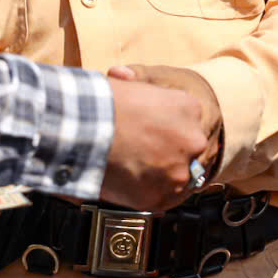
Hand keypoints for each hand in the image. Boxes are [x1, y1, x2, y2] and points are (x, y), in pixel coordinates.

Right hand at [100, 75, 220, 213]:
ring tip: (129, 169)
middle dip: (166, 153)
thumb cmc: (103, 102)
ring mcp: (178, 171)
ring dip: (157, 176)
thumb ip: (139, 86)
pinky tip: (127, 183)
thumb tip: (124, 77)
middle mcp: (193, 139)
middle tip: (138, 153)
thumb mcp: (130, 82)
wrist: (85, 127)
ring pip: (174, 178)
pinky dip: (144, 194)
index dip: (165, 129)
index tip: (148, 133)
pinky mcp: (161, 196)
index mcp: (190, 107)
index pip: (186, 123)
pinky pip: (158, 199)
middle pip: (184, 152)